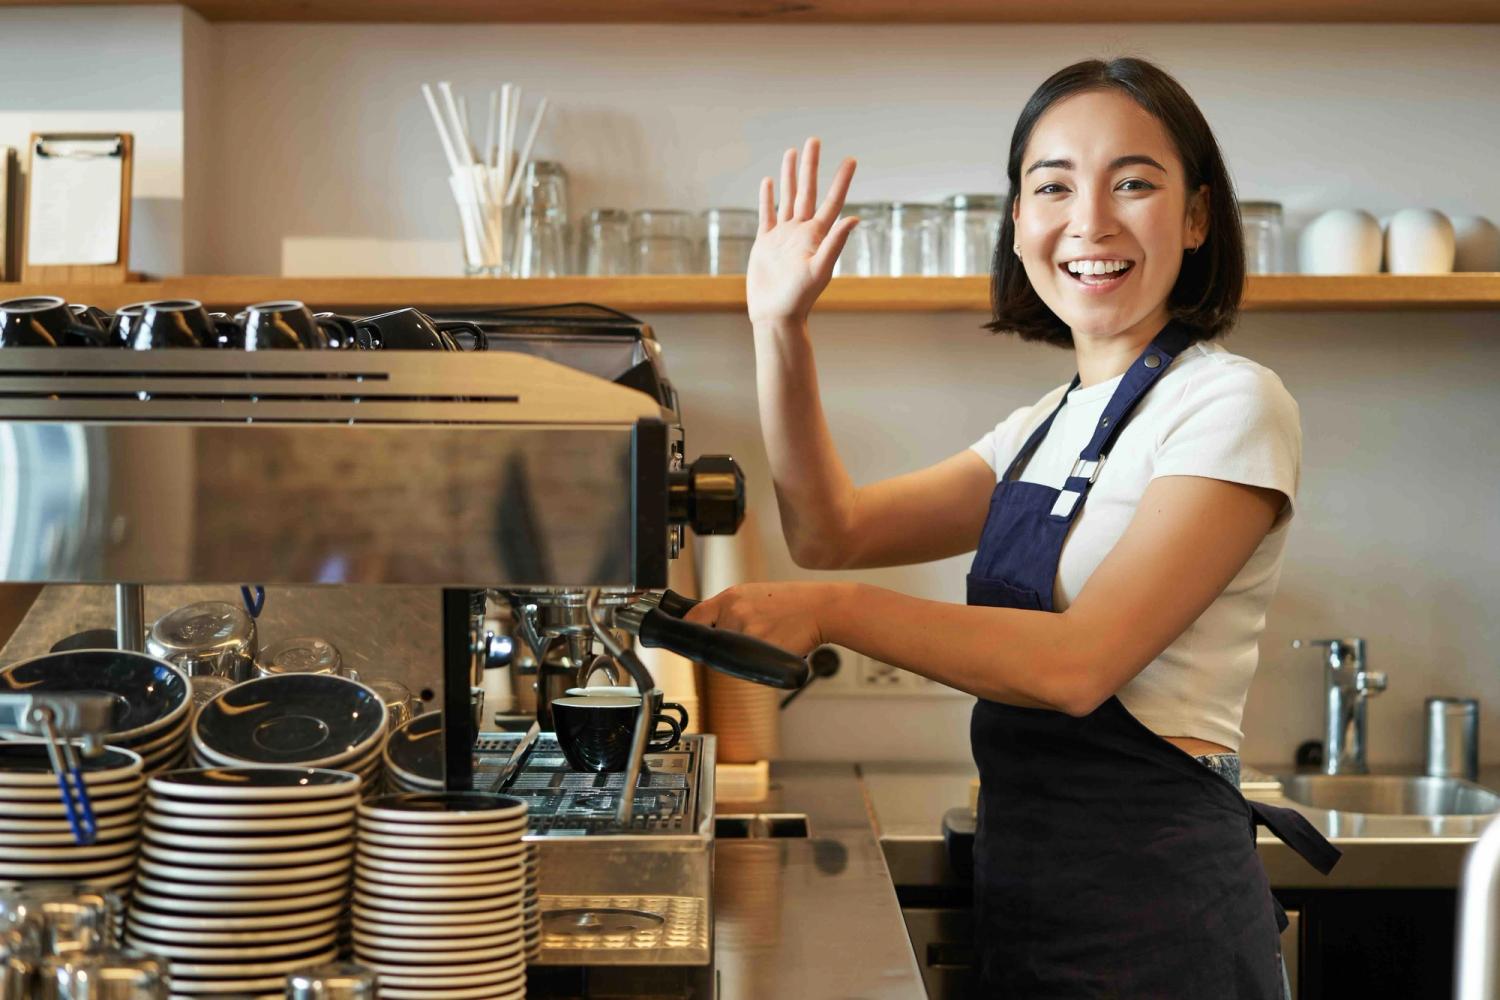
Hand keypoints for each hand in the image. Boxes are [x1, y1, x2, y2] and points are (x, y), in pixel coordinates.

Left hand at [683, 582, 841, 657]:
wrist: (820, 609)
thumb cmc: (791, 602)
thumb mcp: (753, 594)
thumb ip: (729, 609)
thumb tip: (708, 627)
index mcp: (730, 598)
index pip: (693, 618)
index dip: (689, 630)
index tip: (689, 638)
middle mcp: (734, 614)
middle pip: (710, 644)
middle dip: (721, 648)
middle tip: (742, 642)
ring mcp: (746, 633)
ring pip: (728, 659)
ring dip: (739, 658)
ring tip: (763, 642)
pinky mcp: (760, 652)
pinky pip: (747, 667)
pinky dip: (755, 664)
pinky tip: (771, 648)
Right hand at [746, 138, 859, 326]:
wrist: (776, 315)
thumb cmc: (800, 298)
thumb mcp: (820, 270)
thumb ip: (835, 243)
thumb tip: (854, 218)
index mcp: (817, 235)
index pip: (832, 201)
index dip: (841, 180)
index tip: (851, 159)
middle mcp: (801, 231)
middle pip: (807, 190)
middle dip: (811, 166)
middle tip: (814, 140)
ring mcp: (783, 236)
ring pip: (787, 197)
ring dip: (789, 175)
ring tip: (792, 151)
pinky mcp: (765, 243)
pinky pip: (767, 214)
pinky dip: (768, 198)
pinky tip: (769, 182)